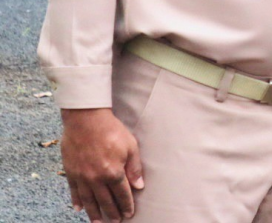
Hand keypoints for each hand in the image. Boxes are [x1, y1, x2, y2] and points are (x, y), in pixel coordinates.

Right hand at [60, 108, 143, 222]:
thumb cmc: (111, 130)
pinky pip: (74, 191)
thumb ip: (134, 168)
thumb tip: (139, 186)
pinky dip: (77, 201)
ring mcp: (82, 177)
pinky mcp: (70, 172)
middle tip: (115, 222)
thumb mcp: (130, 146)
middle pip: (105, 201)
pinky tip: (79, 209)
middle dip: (112, 213)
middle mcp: (96, 178)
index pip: (122, 194)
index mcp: (113, 172)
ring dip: (94, 213)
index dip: (126, 205)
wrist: (86, 120)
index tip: (129, 214)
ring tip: (99, 222)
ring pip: (89, 200)